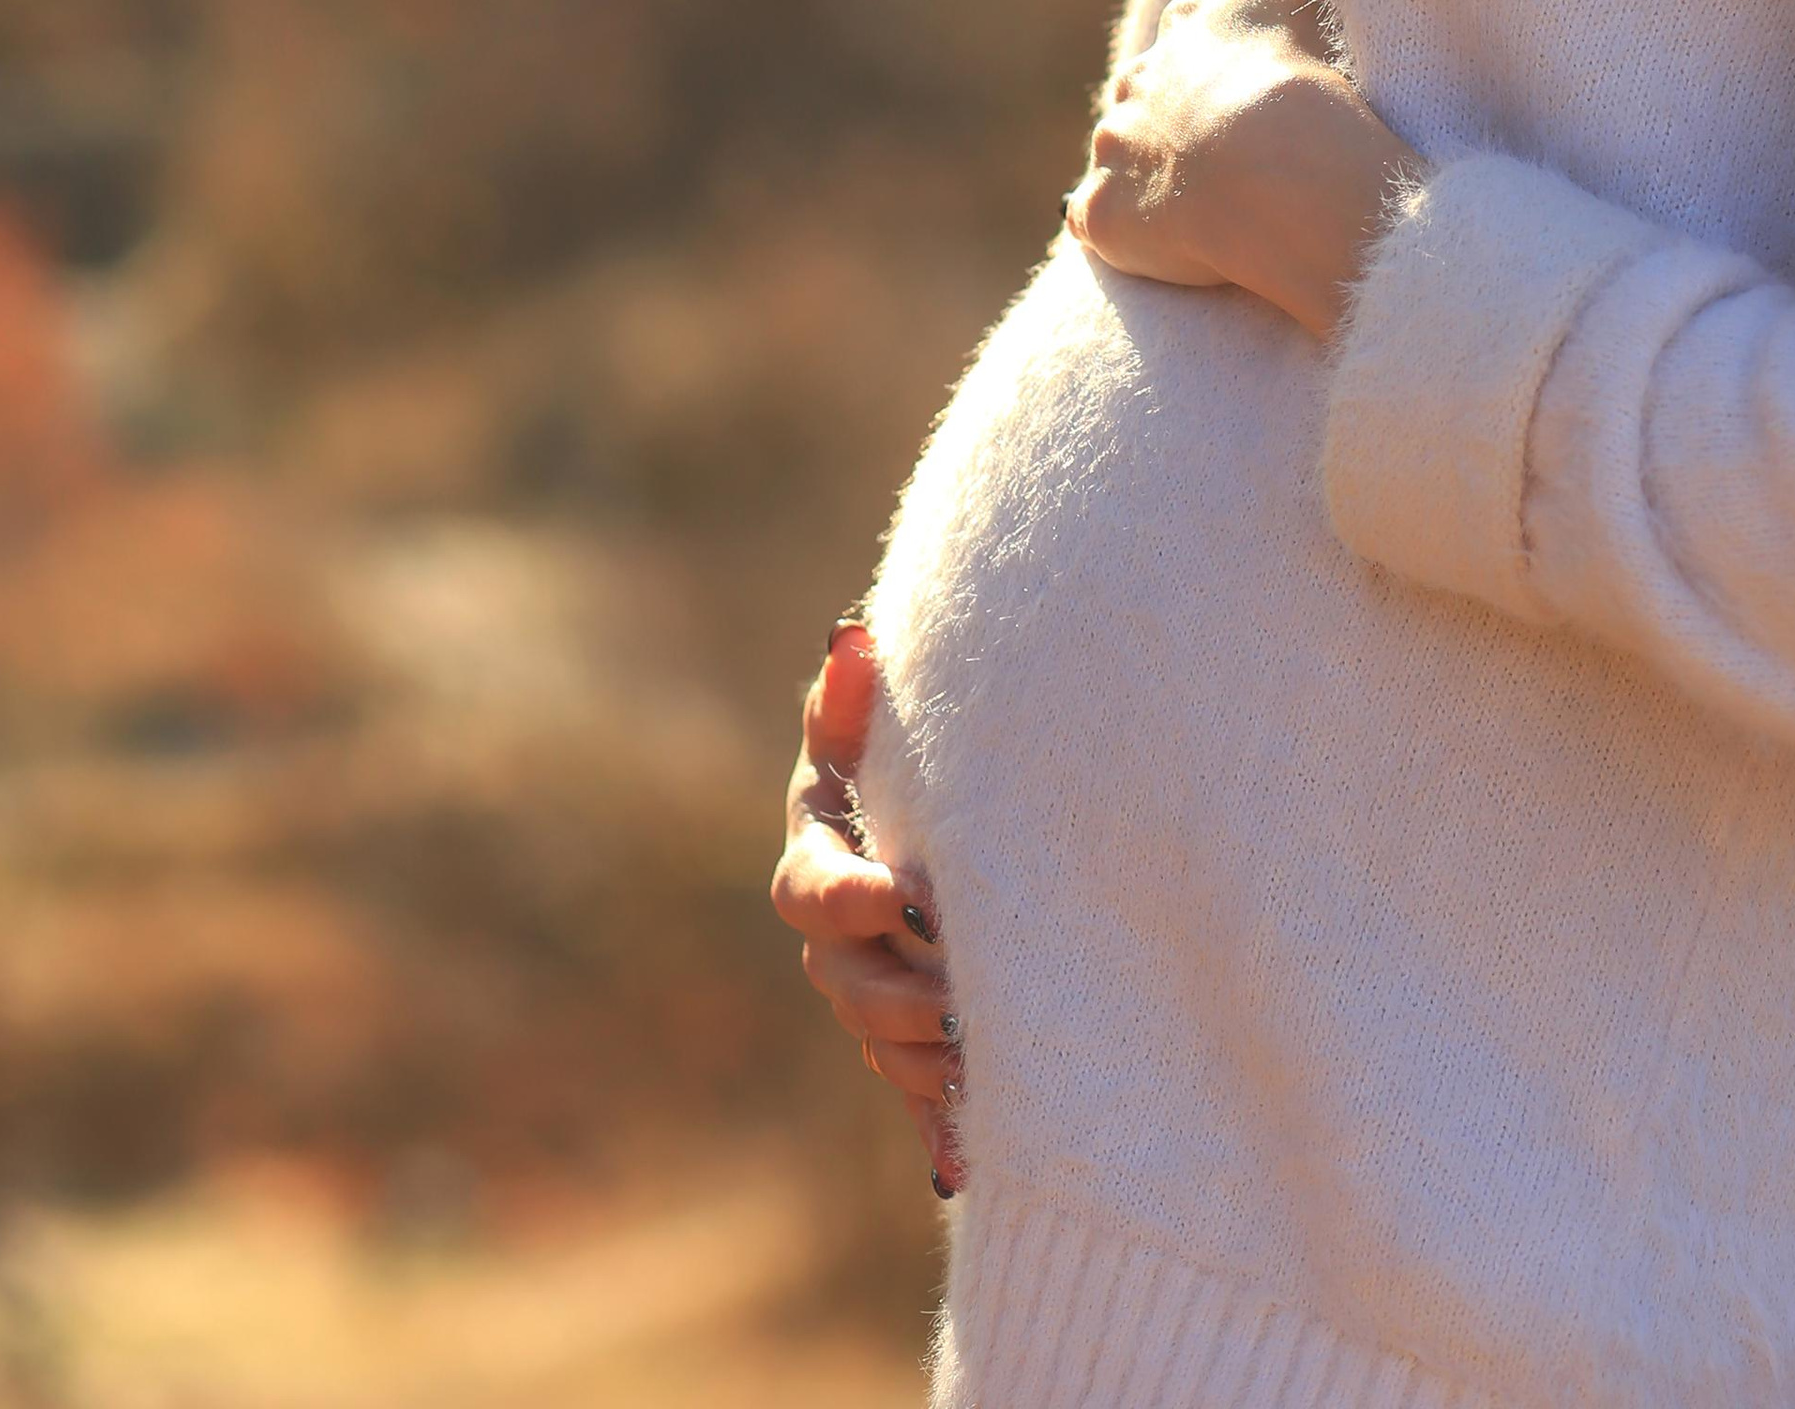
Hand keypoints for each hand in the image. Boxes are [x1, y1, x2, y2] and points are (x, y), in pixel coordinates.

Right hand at [769, 620, 964, 1197]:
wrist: (960, 812)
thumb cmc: (914, 752)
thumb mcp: (882, 726)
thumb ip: (856, 694)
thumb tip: (851, 636)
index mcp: (821, 858)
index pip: (813, 892)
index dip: (849, 900)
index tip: (896, 898)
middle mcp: (837, 940)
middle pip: (847, 986)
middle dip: (896, 996)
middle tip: (955, 999)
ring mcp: (875, 997)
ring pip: (884, 1047)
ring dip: (926, 1056)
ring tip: (981, 1054)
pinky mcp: (920, 1048)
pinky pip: (923, 1099)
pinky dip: (943, 1130)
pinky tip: (966, 1158)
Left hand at [1067, 0, 1422, 340]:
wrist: (1276, 165)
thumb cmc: (1305, 86)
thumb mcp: (1297, 1)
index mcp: (1188, 28)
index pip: (1187, 33)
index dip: (1215, 67)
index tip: (1241, 94)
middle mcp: (1138, 79)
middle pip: (1142, 93)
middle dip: (1170, 119)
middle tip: (1220, 157)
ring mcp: (1113, 146)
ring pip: (1116, 155)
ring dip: (1144, 174)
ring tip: (1197, 207)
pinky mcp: (1100, 210)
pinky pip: (1095, 219)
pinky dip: (1119, 230)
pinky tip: (1155, 246)